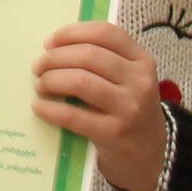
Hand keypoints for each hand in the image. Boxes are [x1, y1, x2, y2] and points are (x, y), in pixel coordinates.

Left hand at [31, 23, 166, 190]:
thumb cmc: (130, 113)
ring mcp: (129, 107)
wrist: (152, 157)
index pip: (105, 33)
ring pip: (80, 80)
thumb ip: (104, 63)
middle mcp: (139, 80)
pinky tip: (39, 107)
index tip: (50, 42)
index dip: (73, 33)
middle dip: (55, 58)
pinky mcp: (114, 133)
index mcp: (142, 61)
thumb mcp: (129, 82)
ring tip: (40, 85)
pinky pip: (73, 115)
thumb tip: (54, 49)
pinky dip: (50, 109)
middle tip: (39, 66)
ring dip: (51, 80)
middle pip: (89, 55)